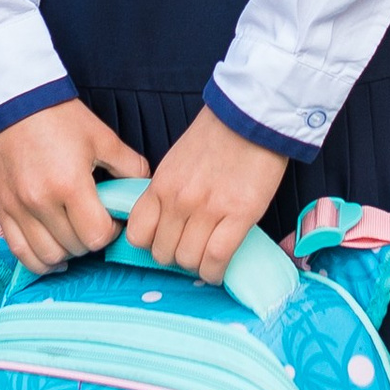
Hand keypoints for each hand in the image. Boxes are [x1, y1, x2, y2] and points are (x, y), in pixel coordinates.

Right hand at [0, 99, 141, 278]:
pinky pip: (20, 252)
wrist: (12, 101)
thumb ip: (130, 166)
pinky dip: (38, 259)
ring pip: (47, 256)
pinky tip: (52, 251)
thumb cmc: (58, 117)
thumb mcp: (102, 137)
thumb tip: (143, 188)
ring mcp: (17, 208)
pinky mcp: (0, 209)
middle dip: (90, 240)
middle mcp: (41, 202)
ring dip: (67, 252)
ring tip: (74, 236)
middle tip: (93, 223)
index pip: (97, 236)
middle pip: (74, 247)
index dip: (111, 232)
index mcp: (70, 185)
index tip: (111, 219)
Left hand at [125, 108, 287, 286]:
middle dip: (176, 257)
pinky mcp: (239, 214)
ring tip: (208, 256)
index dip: (150, 245)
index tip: (164, 243)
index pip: (138, 234)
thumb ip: (167, 192)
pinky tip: (220, 268)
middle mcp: (178, 200)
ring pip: (188, 260)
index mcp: (161, 185)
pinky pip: (217, 258)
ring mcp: (207, 209)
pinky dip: (216, 271)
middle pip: (163, 253)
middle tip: (191, 249)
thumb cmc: (218, 137)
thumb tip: (166, 223)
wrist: (252, 118)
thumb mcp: (177, 162)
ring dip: (198, 265)